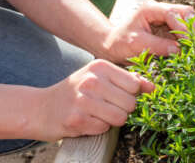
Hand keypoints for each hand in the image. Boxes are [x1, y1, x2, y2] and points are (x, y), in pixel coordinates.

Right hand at [37, 59, 152, 138]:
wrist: (40, 108)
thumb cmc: (76, 92)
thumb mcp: (99, 78)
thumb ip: (127, 81)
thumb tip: (153, 87)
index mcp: (100, 66)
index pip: (135, 85)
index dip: (131, 95)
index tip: (118, 96)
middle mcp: (92, 80)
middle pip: (130, 103)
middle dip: (123, 110)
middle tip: (105, 107)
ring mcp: (83, 100)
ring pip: (120, 118)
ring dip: (112, 120)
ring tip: (97, 114)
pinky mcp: (77, 119)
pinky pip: (104, 128)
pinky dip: (98, 128)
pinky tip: (85, 120)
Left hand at [100, 0, 193, 62]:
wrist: (112, 47)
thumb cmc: (120, 44)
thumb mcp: (136, 44)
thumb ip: (157, 45)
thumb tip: (178, 49)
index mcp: (150, 9)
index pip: (173, 13)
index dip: (182, 28)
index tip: (187, 44)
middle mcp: (160, 10)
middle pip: (185, 13)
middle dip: (192, 30)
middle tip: (194, 47)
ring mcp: (165, 19)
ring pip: (188, 22)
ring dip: (191, 36)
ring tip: (192, 51)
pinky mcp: (168, 29)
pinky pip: (183, 33)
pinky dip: (187, 41)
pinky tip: (188, 52)